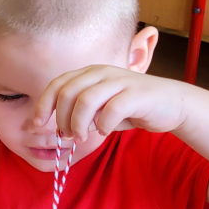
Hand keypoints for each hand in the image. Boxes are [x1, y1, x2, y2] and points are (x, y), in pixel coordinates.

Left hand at [35, 65, 188, 141]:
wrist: (171, 104)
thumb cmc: (131, 108)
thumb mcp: (100, 108)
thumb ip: (79, 112)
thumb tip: (57, 128)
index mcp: (90, 73)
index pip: (58, 84)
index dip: (44, 104)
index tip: (37, 124)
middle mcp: (102, 72)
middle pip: (68, 92)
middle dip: (61, 118)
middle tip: (67, 135)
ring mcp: (120, 80)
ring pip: (86, 100)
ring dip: (79, 123)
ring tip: (82, 137)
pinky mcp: (137, 93)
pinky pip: (111, 110)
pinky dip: (103, 125)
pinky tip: (105, 131)